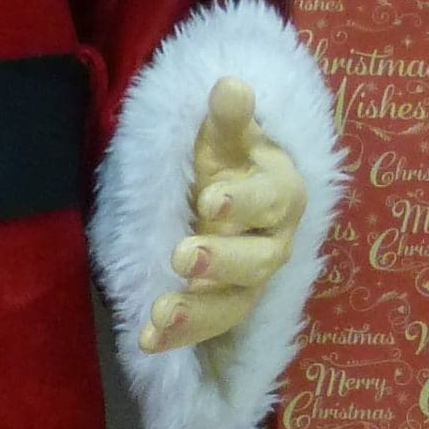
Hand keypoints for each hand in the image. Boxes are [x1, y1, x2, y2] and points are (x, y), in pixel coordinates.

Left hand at [141, 76, 306, 355]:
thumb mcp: (228, 135)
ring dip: (197, 314)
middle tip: (181, 257)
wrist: (239, 192)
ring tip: (158, 316)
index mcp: (282, 194)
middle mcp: (275, 243)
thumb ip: (229, 118)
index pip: (269, 200)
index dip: (243, 201)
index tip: (209, 200)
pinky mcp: (228, 306)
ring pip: (234, 304)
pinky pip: (209, 328)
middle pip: (256, 261)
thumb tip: (230, 86)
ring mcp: (252, 281)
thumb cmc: (232, 160)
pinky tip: (147, 342)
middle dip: (220, 261)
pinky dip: (179, 339)